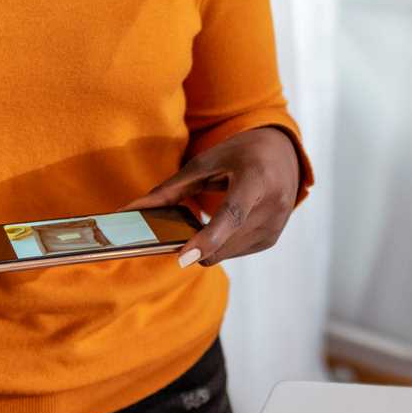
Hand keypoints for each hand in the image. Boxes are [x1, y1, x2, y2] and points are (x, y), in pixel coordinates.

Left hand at [125, 128, 301, 266]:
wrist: (282, 155)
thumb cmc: (238, 155)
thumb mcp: (204, 162)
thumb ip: (169, 190)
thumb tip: (129, 210)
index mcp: (257, 178)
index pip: (231, 215)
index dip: (208, 238)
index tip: (183, 258)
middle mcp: (273, 205)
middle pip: (222, 242)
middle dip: (195, 243)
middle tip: (181, 227)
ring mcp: (275, 226)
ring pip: (223, 253)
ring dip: (208, 243)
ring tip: (217, 211)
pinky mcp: (271, 240)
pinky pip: (233, 253)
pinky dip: (221, 243)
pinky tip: (228, 221)